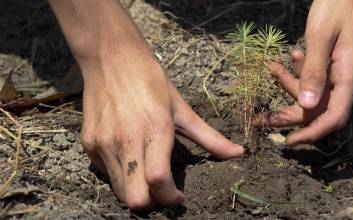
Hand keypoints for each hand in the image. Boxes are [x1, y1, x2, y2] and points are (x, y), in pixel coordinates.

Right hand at [79, 46, 243, 209]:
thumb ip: (209, 137)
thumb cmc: (150, 80)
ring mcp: (104, 143)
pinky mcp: (88, 144)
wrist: (110, 58)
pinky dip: (121, 176)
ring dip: (137, 191)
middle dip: (153, 203)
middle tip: (163, 191)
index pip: (159, 181)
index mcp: (155, 129)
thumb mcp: (182, 108)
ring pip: (120, 192)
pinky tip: (131, 159)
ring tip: (148, 176)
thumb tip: (238, 153)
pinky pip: (106, 174)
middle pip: (135, 199)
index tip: (179, 197)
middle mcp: (126, 140)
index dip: (171, 198)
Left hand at [253, 0, 352, 144]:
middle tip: (261, 118)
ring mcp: (350, 73)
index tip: (287, 141)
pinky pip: (321, 78)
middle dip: (289, 113)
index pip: (333, 118)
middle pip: (320, 108)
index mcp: (351, 76)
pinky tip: (294, 57)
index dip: (311, 133)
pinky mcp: (344, 65)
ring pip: (317, 92)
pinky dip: (304, 72)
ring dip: (292, 84)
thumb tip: (305, 106)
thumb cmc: (338, 5)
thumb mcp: (320, 37)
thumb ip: (312, 72)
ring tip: (273, 67)